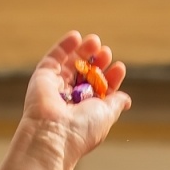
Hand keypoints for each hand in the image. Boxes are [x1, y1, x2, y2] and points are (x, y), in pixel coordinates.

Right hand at [22, 31, 129, 166]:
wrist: (54, 133)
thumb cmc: (82, 129)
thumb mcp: (107, 115)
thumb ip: (115, 103)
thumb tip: (126, 99)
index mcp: (86, 110)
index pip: (100, 89)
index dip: (111, 77)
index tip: (119, 68)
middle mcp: (70, 98)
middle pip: (86, 74)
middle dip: (97, 62)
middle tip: (106, 52)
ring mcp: (56, 86)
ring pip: (71, 63)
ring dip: (83, 51)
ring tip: (95, 41)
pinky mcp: (43, 76)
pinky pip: (54, 58)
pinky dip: (65, 45)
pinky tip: (76, 36)